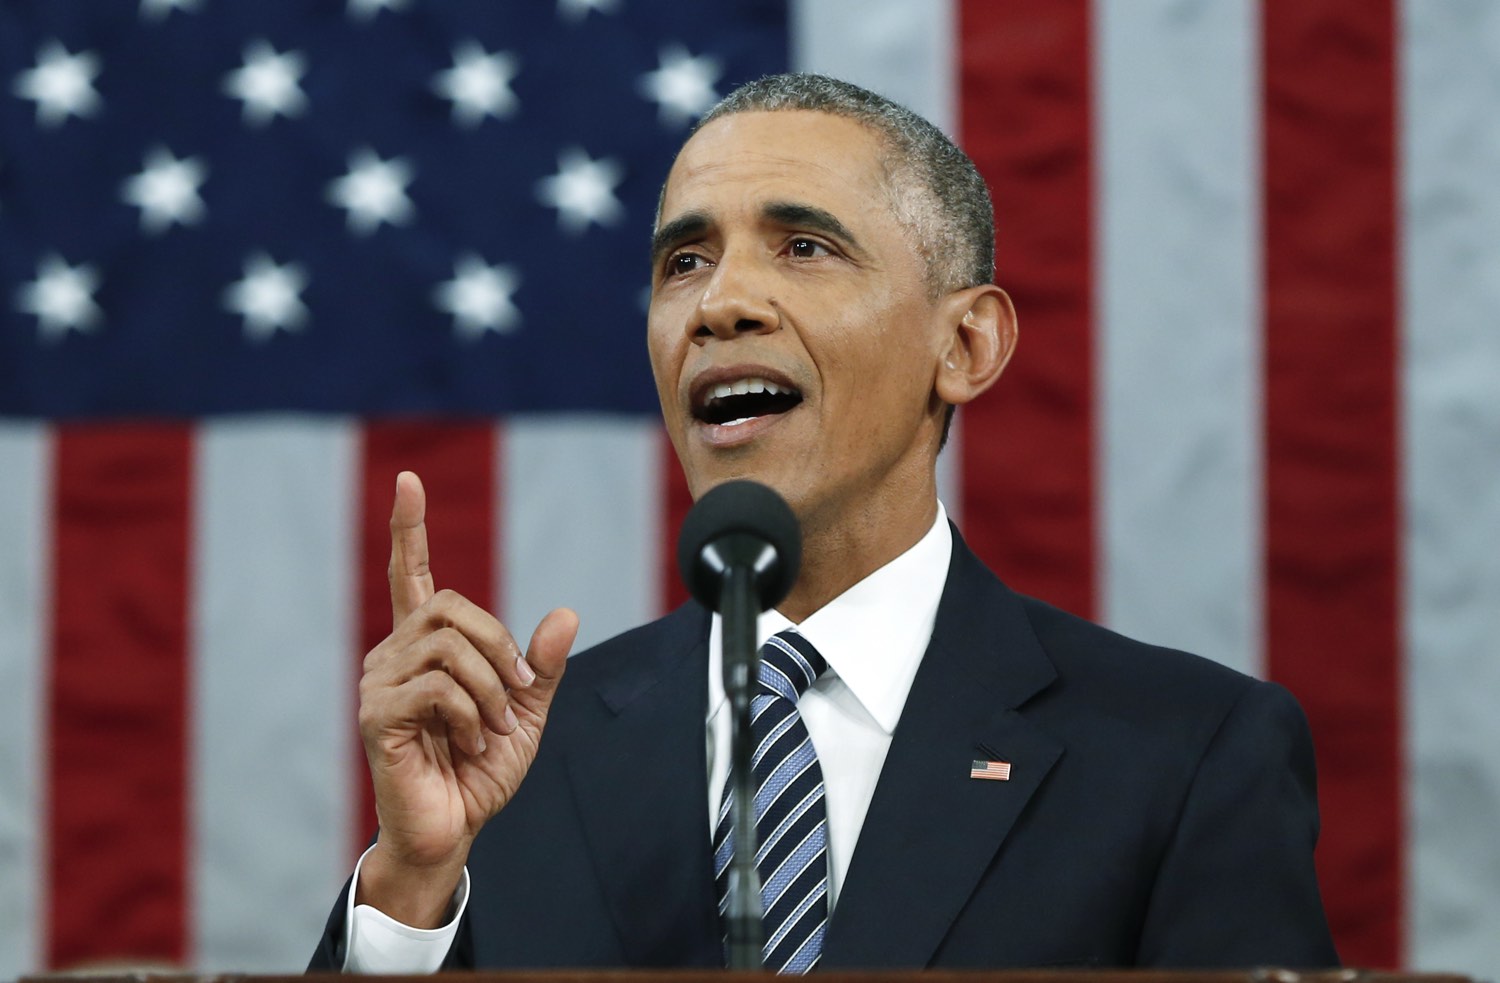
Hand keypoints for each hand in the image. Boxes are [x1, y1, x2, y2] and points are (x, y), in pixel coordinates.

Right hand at [355, 471, 577, 925]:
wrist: (454, 829)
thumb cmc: (479, 770)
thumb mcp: (525, 711)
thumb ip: (540, 664)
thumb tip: (565, 612)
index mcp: (425, 648)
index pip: (411, 574)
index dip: (408, 528)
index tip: (407, 480)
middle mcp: (394, 654)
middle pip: (452, 606)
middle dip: (499, 646)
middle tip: (517, 694)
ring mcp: (379, 683)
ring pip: (449, 645)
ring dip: (490, 687)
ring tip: (491, 728)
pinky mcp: (376, 715)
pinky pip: (438, 686)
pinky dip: (470, 713)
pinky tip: (469, 741)